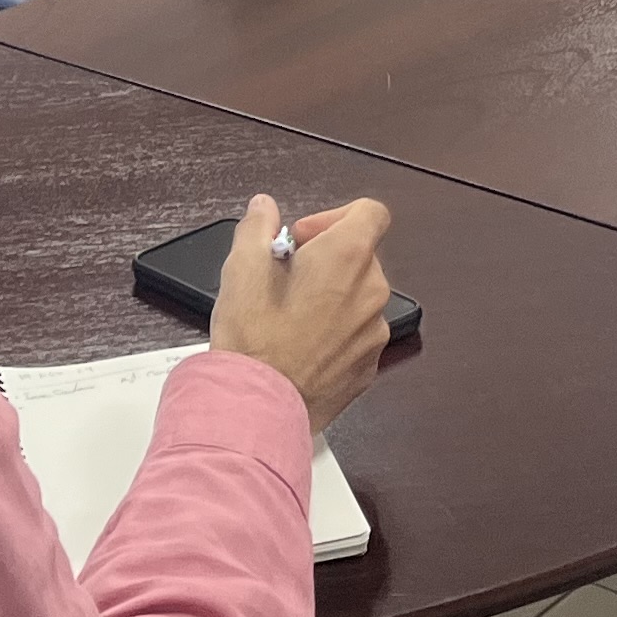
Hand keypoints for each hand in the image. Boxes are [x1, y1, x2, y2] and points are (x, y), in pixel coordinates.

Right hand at [208, 192, 397, 434]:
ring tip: (289, 316)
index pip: (370, 212)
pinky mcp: (368, 367)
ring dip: (331, 297)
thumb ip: (257, 227)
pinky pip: (356, 335)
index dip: (335, 216)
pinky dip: (335, 332)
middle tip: (285, 277)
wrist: (260, 408)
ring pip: (358, 297)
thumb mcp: (242, 267)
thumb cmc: (254, 338)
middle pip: (361, 256)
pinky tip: (300, 346)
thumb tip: (264, 208)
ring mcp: (374, 333)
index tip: (303, 238)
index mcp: (348, 257)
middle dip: (326, 259)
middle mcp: (372, 291)